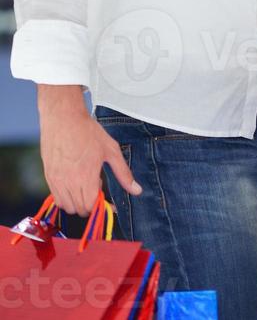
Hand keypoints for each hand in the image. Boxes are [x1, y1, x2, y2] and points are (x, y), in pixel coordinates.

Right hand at [39, 89, 141, 215]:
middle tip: (95, 184)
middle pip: (79, 209)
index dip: (99, 205)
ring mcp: (56, 180)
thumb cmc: (88, 131)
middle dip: (90, 203)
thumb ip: (123, 173)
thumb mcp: (111, 150)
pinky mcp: (48, 176)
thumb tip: (137, 190)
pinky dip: (65, 197)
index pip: (90, 207)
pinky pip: (56, 198)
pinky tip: (73, 181)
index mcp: (85, 177)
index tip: (105, 199)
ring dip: (77, 202)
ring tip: (83, 183)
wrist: (63, 117)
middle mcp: (68, 182)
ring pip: (66, 206)